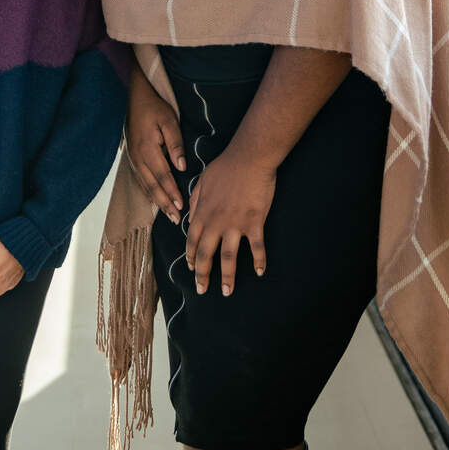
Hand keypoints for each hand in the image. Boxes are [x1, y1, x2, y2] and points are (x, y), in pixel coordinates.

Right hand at [126, 64, 185, 223]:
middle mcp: (138, 157)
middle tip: (176, 219)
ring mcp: (133, 158)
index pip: (163, 176)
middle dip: (165, 203)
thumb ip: (175, 143)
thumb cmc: (154, 107)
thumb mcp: (169, 120)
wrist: (134, 97)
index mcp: (148, 149)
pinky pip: (140, 179)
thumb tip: (182, 166)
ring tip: (168, 214)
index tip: (181, 206)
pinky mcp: (132, 157)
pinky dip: (148, 192)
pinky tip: (154, 200)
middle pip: (153, 186)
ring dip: (157, 201)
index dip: (172, 192)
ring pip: (145, 185)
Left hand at [186, 145, 274, 296]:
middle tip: (202, 290)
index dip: (191, 257)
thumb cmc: (225, 166)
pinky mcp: (254, 222)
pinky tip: (259, 271)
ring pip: (229, 257)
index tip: (192, 269)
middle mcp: (216, 222)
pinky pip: (257, 247)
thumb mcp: (202, 181)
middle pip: (206, 254)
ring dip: (228, 276)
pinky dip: (259, 260)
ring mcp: (235, 224)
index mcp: (202, 212)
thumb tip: (189, 216)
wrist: (249, 158)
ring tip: (227, 291)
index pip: (192, 240)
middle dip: (203, 275)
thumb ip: (195, 200)